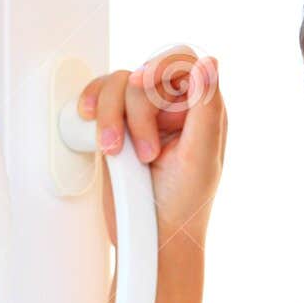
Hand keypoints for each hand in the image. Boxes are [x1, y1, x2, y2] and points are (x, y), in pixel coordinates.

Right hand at [76, 47, 226, 252]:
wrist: (151, 241)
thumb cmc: (182, 207)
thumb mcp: (200, 158)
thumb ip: (206, 109)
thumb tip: (210, 63)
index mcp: (202, 110)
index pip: (182, 61)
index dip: (160, 65)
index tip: (142, 84)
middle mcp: (173, 108)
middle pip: (144, 72)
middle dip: (135, 110)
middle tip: (145, 153)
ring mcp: (143, 117)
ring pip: (117, 85)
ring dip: (111, 118)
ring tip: (116, 154)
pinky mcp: (117, 128)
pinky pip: (99, 100)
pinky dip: (92, 111)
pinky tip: (94, 129)